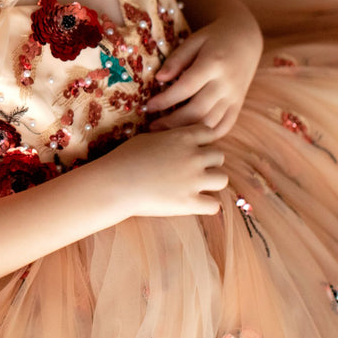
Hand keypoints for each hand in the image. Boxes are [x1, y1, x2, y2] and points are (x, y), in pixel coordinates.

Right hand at [98, 125, 227, 217]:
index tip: (192, 149)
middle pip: (219, 156)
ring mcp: (194, 180)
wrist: (115, 183)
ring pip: (222, 179)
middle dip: (209, 162)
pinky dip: (207, 205)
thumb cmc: (125, 158)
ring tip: (197, 187)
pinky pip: (214, 205)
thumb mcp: (147, 138)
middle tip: (194, 170)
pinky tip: (194, 204)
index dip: (203, 141)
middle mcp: (194, 156)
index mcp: (183, 137)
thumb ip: (168, 137)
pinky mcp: (190, 203)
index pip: (210, 132)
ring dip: (212, 183)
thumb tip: (175, 139)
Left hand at [145, 14, 262, 137]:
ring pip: (210, 123)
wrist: (247, 38)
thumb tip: (159, 79)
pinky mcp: (239, 105)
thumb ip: (177, 59)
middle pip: (198, 110)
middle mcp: (226, 84)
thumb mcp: (194, 40)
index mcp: (213, 64)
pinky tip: (189, 136)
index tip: (148, 106)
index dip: (165, 100)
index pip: (186, 87)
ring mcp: (234, 97)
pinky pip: (225, 126)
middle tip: (152, 128)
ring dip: (187, 132)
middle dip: (172, 122)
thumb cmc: (215, 37)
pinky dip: (207, 136)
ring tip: (166, 135)